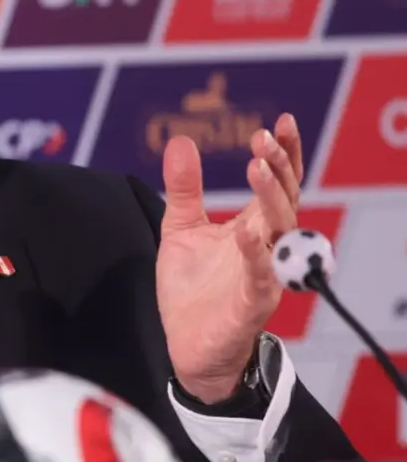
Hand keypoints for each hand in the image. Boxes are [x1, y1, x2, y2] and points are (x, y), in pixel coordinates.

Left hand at [156, 113, 303, 402]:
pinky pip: (261, 276)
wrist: (186, 344)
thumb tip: (181, 142)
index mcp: (252, 227)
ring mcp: (263, 273)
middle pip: (284, 200)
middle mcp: (265, 246)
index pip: (276, 184)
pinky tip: (245, 232)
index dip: (283, 154)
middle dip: (278, 167)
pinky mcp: (251, 302)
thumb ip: (185, 189)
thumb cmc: (191, 288)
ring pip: (281, 231)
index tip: (281, 122)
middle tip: (265, 139)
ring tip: (258, 166)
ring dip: (272, 198)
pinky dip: (255, 253)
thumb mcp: (181, 229)